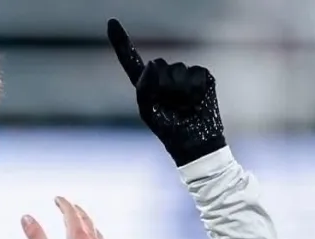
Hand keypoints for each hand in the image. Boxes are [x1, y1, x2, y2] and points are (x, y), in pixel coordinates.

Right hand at [20, 197, 109, 238]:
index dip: (64, 205)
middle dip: (77, 211)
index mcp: (78, 238)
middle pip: (86, 221)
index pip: (71, 215)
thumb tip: (27, 218)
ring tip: (86, 223)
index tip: (58, 199)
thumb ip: (37, 237)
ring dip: (89, 224)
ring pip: (96, 233)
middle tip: (71, 207)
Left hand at [107, 18, 225, 165]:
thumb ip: (143, 87)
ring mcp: (184, 73)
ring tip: (183, 105)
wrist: (194, 141)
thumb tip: (153, 62)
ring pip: (178, 70)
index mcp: (146, 84)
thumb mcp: (147, 112)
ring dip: (179, 90)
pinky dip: (194, 90)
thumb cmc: (167, 128)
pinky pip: (196, 74)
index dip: (121, 41)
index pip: (131, 59)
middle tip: (170, 104)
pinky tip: (196, 101)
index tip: (111, 22)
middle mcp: (164, 74)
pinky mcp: (203, 76)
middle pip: (159, 64)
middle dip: (163, 84)